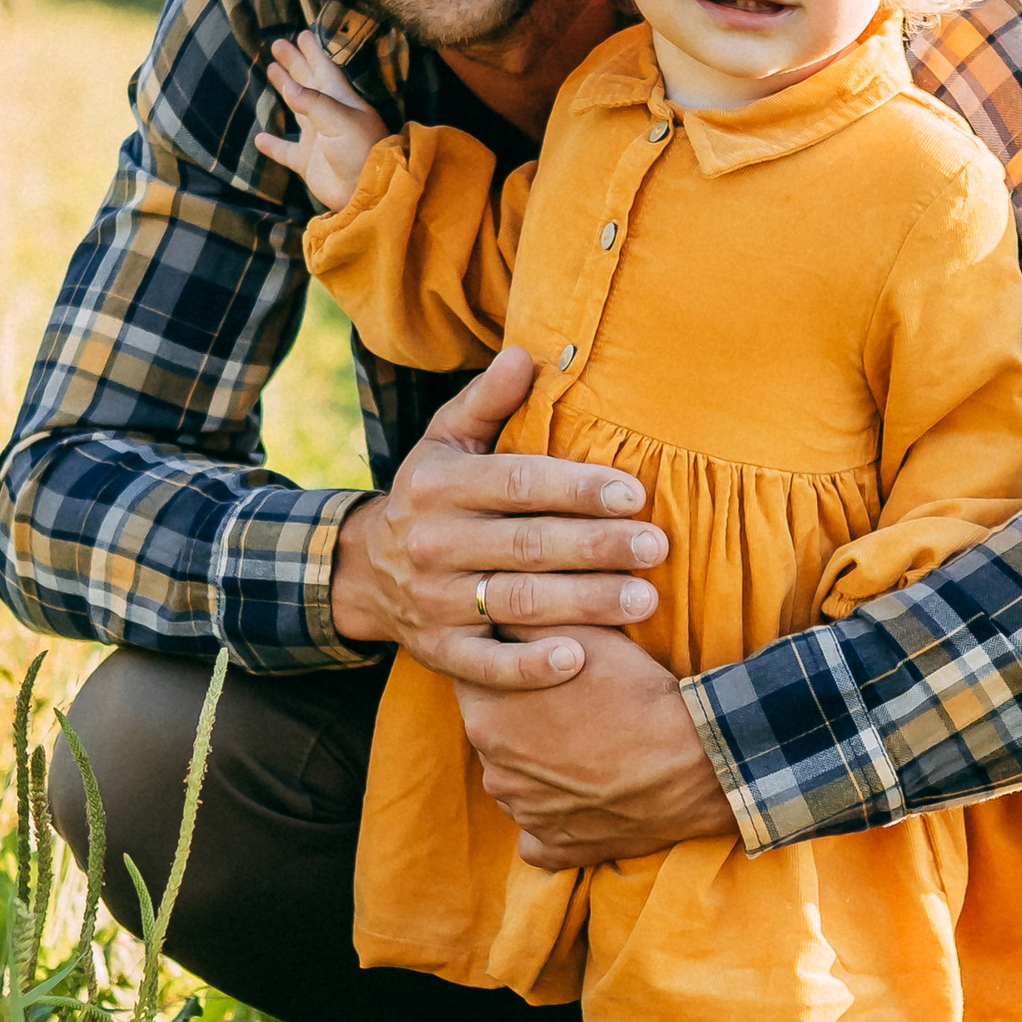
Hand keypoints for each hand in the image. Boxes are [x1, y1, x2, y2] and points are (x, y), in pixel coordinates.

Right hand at [258, 31, 383, 210]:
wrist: (367, 191)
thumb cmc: (361, 151)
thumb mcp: (340, 120)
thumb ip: (313, 102)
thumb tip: (288, 87)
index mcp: (340, 100)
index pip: (324, 69)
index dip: (312, 52)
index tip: (300, 35)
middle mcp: (328, 115)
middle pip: (307, 82)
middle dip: (294, 63)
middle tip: (277, 45)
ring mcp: (318, 138)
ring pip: (297, 108)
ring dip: (285, 89)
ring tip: (271, 71)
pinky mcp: (309, 162)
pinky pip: (286, 151)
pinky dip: (273, 145)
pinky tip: (260, 138)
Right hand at [326, 344, 670, 676]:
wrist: (364, 572)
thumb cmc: (429, 496)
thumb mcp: (444, 440)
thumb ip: (486, 400)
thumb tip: (526, 354)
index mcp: (440, 484)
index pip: (518, 483)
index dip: (577, 489)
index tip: (634, 494)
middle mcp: (433, 543)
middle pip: (527, 546)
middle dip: (597, 547)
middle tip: (657, 548)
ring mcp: (433, 601)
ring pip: (517, 604)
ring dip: (584, 604)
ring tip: (644, 601)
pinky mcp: (437, 651)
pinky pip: (486, 665)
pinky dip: (530, 668)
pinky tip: (577, 660)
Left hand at [460, 630, 734, 866]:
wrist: (696, 759)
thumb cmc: (635, 691)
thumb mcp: (576, 634)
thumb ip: (522, 622)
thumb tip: (497, 615)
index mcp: (486, 720)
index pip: (476, 683)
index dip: (508, 669)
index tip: (539, 668)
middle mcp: (494, 774)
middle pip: (495, 735)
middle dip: (521, 719)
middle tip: (571, 705)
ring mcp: (524, 816)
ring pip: (518, 782)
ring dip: (540, 766)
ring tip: (588, 746)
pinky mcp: (556, 847)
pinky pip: (539, 834)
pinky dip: (555, 818)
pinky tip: (584, 797)